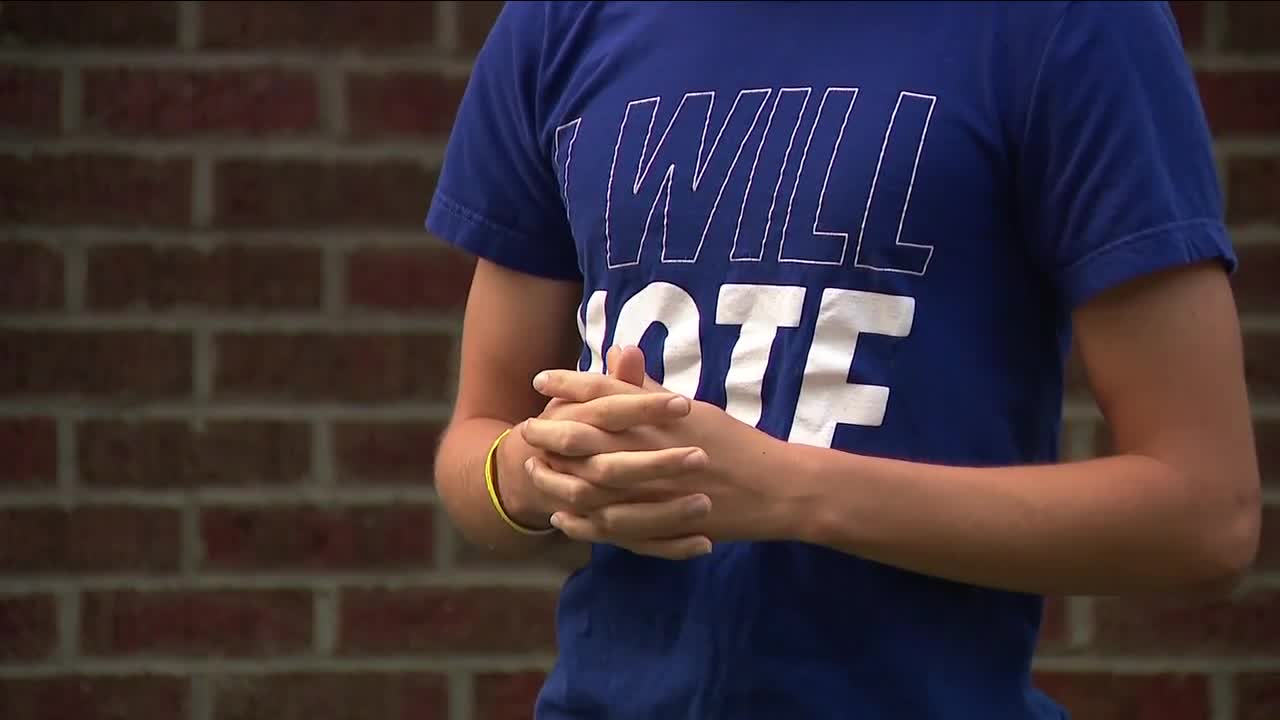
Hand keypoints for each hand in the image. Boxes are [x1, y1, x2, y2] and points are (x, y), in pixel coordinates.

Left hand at [522, 348, 793, 557]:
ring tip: (533, 472)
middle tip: (526, 428)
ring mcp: (659, 488)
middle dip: (552, 431)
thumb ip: (652, 387)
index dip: (570, 384)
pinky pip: (614, 525)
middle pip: (591, 437)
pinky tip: (562, 518)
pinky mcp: (663, 522)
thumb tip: (622, 355)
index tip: (540, 379)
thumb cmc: (737, 444)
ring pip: (594, 484)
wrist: (778, 489)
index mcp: (665, 416)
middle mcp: (657, 448)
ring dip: (558, 478)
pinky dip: (584, 522)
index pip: (608, 392)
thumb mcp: (694, 410)